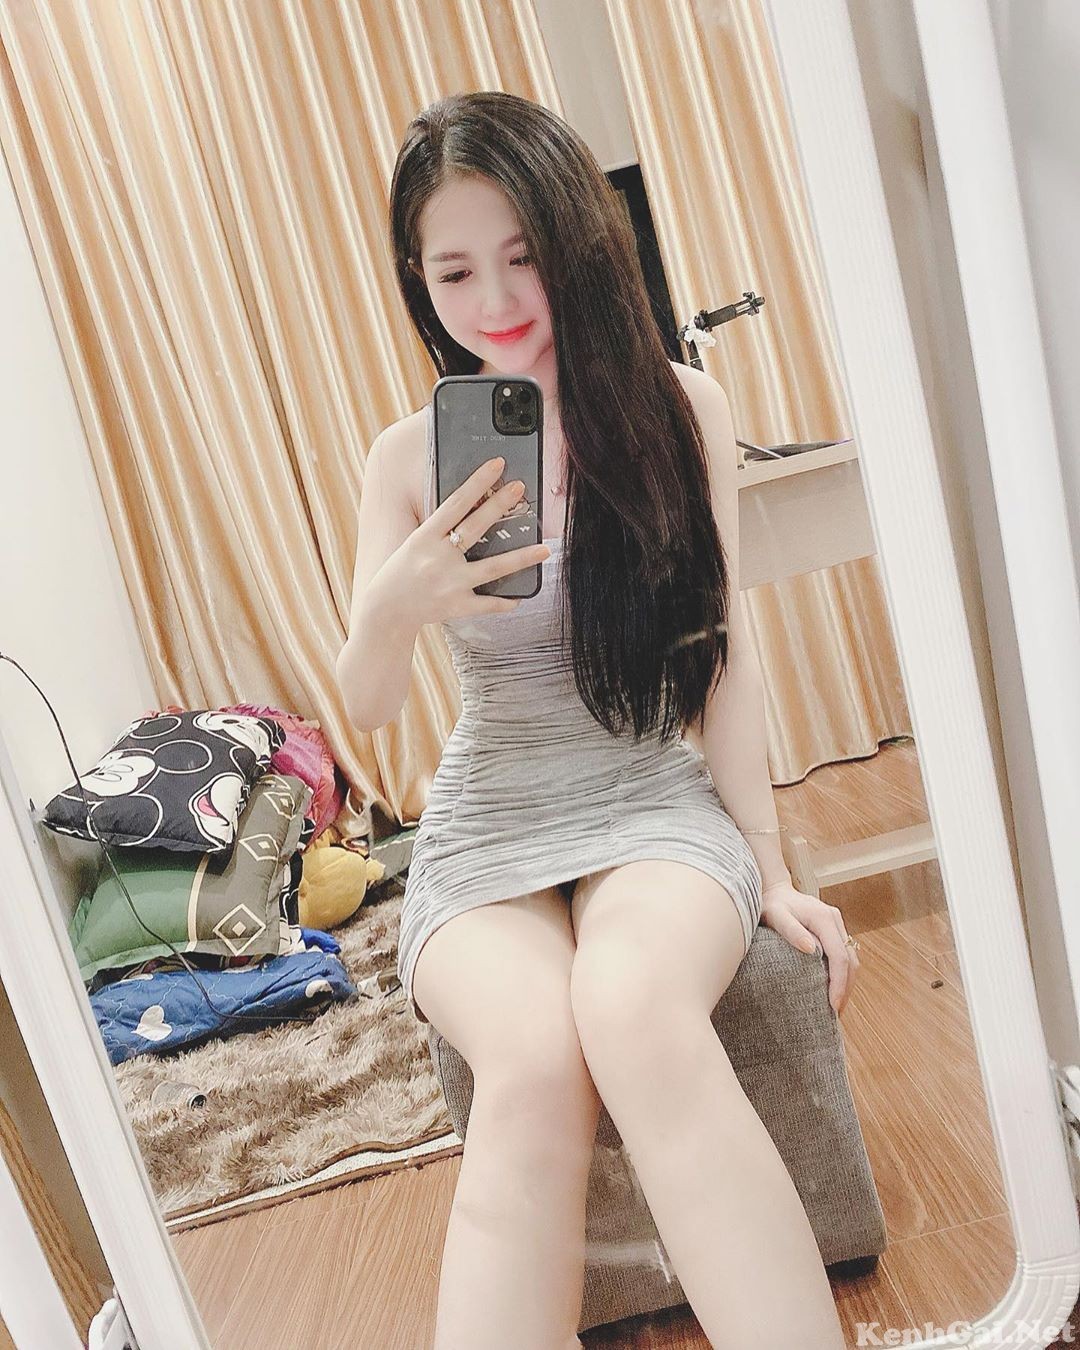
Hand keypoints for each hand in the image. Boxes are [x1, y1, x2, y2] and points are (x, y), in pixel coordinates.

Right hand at [374, 456, 549, 629]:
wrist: (386, 611)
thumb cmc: (401, 572)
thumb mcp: (415, 543)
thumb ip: (440, 529)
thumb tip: (472, 507)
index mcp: (424, 537)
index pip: (455, 503)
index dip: (477, 482)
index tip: (496, 465)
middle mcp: (438, 558)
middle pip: (475, 527)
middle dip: (499, 505)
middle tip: (520, 488)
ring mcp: (449, 583)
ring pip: (492, 568)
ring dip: (521, 558)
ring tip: (544, 549)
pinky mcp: (457, 606)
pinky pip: (488, 604)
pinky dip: (506, 601)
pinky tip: (522, 596)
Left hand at [757, 880, 860, 1014]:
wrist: (772, 889)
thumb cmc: (771, 904)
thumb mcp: (775, 916)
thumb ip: (791, 930)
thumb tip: (810, 949)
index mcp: (824, 918)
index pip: (840, 956)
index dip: (839, 983)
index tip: (833, 1004)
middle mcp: (834, 920)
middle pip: (850, 959)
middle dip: (846, 987)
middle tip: (835, 1012)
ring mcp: (836, 924)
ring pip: (851, 958)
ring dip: (846, 982)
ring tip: (835, 1005)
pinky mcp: (833, 929)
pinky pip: (843, 954)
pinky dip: (842, 973)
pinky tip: (832, 987)